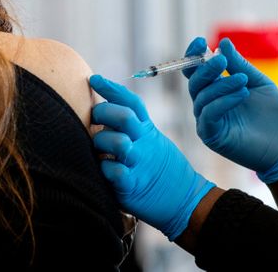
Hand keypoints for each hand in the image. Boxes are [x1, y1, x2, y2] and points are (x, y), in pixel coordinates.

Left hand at [90, 75, 214, 240]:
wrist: (184, 199)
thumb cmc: (157, 165)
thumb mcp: (150, 138)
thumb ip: (129, 124)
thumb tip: (97, 108)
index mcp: (147, 129)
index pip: (131, 102)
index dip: (112, 88)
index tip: (93, 79)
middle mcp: (144, 143)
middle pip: (124, 117)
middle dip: (103, 114)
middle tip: (93, 119)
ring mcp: (139, 163)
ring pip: (118, 143)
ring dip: (101, 143)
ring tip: (99, 150)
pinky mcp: (132, 186)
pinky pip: (114, 171)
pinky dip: (105, 169)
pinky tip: (105, 170)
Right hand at [183, 37, 277, 182]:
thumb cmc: (273, 113)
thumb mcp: (256, 82)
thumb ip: (238, 64)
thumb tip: (222, 42)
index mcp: (214, 89)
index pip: (195, 70)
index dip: (193, 55)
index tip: (200, 41)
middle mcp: (206, 104)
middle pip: (194, 82)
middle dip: (206, 69)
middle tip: (222, 60)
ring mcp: (206, 120)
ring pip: (202, 97)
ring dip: (221, 85)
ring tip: (243, 81)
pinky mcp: (210, 135)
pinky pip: (208, 114)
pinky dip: (223, 102)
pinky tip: (241, 95)